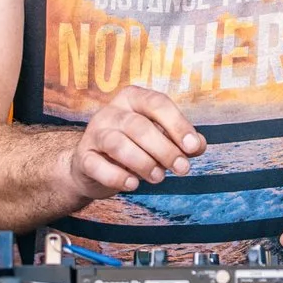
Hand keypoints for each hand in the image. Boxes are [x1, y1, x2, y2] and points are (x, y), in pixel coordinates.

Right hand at [61, 86, 205, 198]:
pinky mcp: (84, 157)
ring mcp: (94, 133)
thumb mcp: (159, 138)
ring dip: (143, 163)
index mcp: (133, 98)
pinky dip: (117, 177)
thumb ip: (180, 140)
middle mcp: (112, 111)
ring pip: (118, 144)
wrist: (94, 167)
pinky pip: (97, 166)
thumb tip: (198, 145)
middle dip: (164, 150)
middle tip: (182, 169)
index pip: (158, 103)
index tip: (193, 147)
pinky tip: (133, 184)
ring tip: (158, 177)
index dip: (178, 125)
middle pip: (139, 126)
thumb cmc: (134, 146)